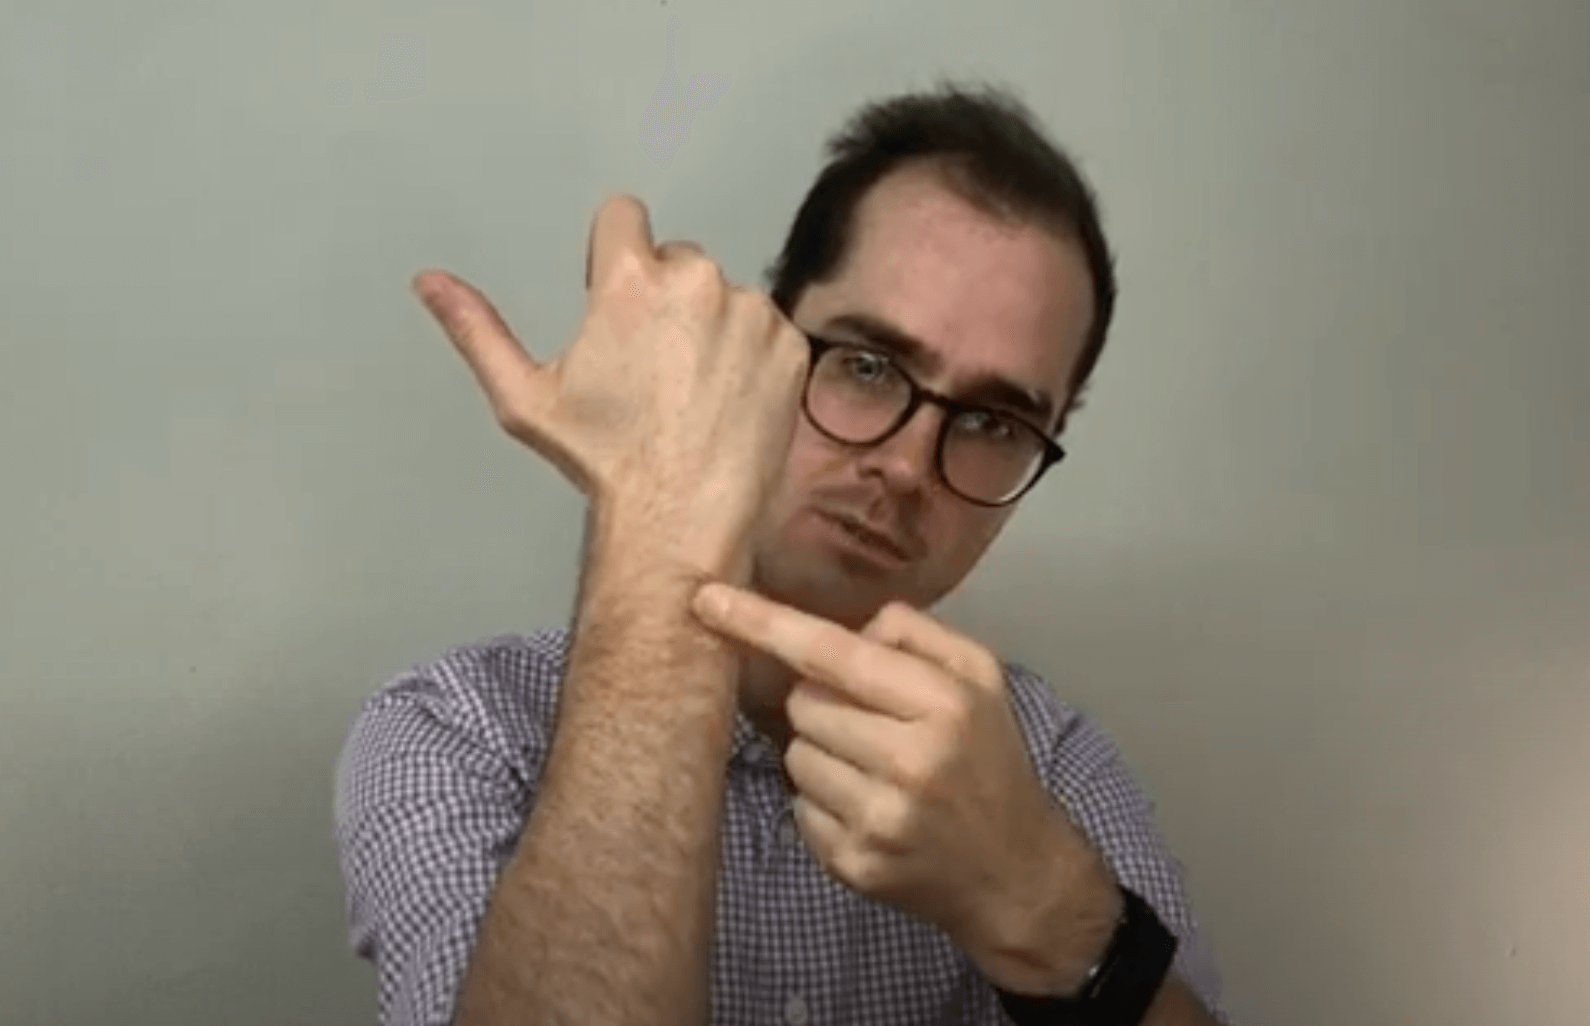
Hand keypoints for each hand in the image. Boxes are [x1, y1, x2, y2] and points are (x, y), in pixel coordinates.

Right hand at [411, 195, 809, 580]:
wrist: (678, 517)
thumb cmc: (602, 461)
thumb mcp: (524, 397)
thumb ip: (477, 327)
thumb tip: (429, 281)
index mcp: (630, 279)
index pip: (623, 217)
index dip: (614, 258)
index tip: (615, 303)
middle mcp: (697, 280)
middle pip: (677, 261)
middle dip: (664, 298)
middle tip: (653, 367)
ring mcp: (751, 311)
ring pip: (724, 296)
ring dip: (710, 326)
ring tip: (691, 392)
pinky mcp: (788, 344)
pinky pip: (765, 329)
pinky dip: (749, 356)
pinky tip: (725, 402)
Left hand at [689, 583, 1121, 992]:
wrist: (1016, 874)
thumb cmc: (988, 760)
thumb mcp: (980, 678)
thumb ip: (916, 633)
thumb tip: (849, 629)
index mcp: (941, 703)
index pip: (832, 652)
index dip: (764, 623)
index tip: (706, 599)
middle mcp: (909, 761)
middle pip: (803, 704)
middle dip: (823, 703)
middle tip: (869, 724)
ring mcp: (878, 819)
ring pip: (795, 755)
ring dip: (821, 753)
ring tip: (872, 769)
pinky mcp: (853, 864)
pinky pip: (798, 807)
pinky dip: (822, 802)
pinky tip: (866, 808)